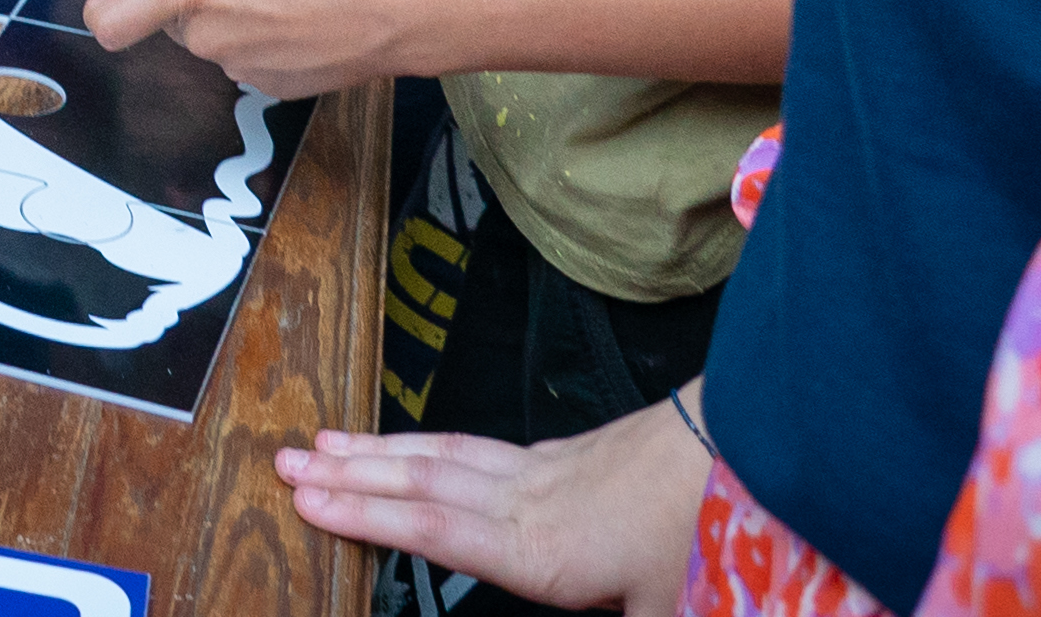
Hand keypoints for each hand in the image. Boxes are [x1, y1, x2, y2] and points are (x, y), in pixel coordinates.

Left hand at [83, 0, 439, 97]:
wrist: (396, 7)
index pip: (116, 23)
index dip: (102, 10)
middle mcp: (207, 37)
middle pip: (179, 18)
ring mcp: (241, 68)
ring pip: (220, 36)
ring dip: (239, 13)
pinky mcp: (275, 87)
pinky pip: (255, 55)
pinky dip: (270, 35)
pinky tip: (308, 13)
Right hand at [270, 397, 709, 616]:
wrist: (756, 444)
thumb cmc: (718, 531)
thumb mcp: (679, 611)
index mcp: (548, 552)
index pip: (436, 529)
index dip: (366, 517)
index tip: (306, 501)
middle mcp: (533, 502)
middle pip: (423, 482)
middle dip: (348, 475)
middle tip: (283, 462)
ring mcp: (548, 470)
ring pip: (445, 455)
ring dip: (379, 450)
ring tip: (325, 441)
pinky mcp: (569, 455)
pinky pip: (479, 447)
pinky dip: (430, 444)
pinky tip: (418, 447)